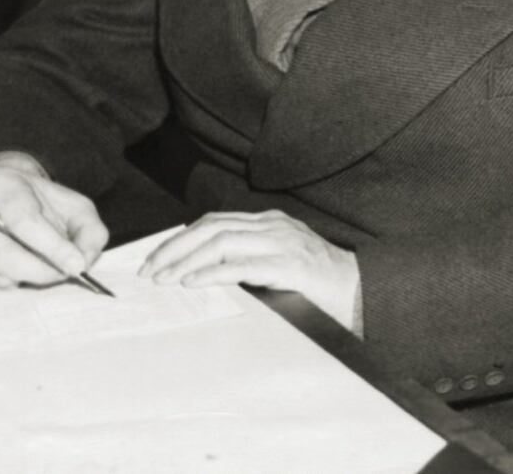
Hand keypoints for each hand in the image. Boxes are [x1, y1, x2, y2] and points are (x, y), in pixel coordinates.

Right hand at [0, 154, 107, 290]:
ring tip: (42, 266)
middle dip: (39, 272)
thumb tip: (83, 263)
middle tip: (62, 275)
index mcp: (2, 185)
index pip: (24, 221)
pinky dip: (8, 284)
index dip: (52, 247)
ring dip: (25, 279)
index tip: (76, 266)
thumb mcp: (75, 207)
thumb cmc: (43, 203)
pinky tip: (20, 269)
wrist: (6, 196)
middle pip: (1, 254)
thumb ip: (89, 232)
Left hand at [138, 210, 359, 330]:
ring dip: (186, 260)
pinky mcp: (291, 265)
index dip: (181, 238)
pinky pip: (243, 265)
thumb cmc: (319, 285)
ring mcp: (284, 242)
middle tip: (149, 270)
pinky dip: (213, 272)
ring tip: (164, 279)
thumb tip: (202, 273)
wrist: (362, 292)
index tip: (156, 258)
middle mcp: (274, 225)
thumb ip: (249, 260)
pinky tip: (194, 282)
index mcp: (270, 222)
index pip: (215, 221)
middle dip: (175, 247)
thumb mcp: (278, 263)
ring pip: (223, 241)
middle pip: (212, 227)